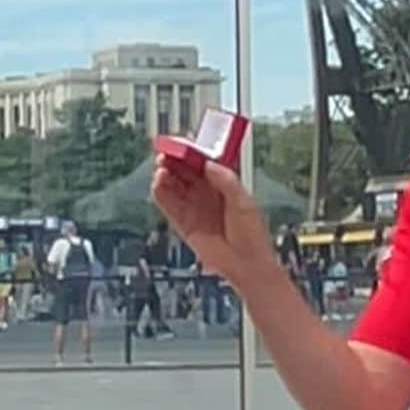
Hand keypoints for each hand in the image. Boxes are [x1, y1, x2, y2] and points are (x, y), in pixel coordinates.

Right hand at [150, 157, 274, 290]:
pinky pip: (167, 205)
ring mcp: (192, 207)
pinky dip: (160, 193)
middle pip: (183, 171)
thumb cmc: (251, 235)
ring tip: (161, 168)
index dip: (190, 153)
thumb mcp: (243, 202)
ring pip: (172, 186)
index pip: (201, 163)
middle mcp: (204, 194)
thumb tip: (208, 164)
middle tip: (166, 153)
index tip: (182, 145)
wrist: (246, 264)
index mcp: (221, 184)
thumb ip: (226, 181)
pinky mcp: (182, 223)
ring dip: (164, 175)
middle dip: (173, 161)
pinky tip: (158, 183)